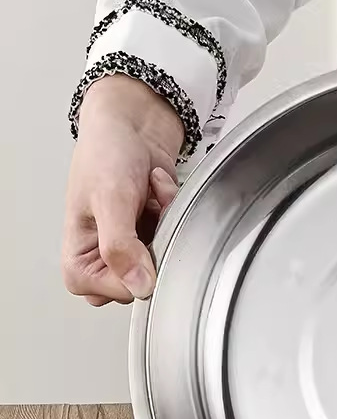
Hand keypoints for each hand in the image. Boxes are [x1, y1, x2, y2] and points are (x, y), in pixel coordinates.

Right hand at [62, 75, 183, 305]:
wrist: (131, 126)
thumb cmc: (107, 155)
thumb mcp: (110, 200)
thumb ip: (121, 247)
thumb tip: (139, 286)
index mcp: (79, 263)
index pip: (120, 292)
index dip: (138, 266)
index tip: (138, 234)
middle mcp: (104, 262)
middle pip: (147, 281)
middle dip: (154, 240)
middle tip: (141, 209)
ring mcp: (131, 251)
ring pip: (165, 260)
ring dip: (165, 223)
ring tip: (147, 197)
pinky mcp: (152, 238)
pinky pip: (176, 239)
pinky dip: (171, 212)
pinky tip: (156, 194)